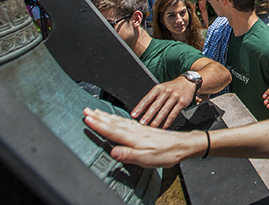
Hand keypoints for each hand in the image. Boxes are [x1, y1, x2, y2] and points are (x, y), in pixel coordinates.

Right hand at [83, 108, 207, 167]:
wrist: (182, 145)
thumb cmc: (166, 153)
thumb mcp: (148, 158)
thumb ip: (130, 155)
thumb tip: (113, 151)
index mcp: (135, 137)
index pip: (112, 130)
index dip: (99, 125)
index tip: (87, 118)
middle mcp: (135, 131)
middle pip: (113, 122)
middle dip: (99, 117)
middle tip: (86, 110)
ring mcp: (139, 129)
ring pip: (119, 121)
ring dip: (106, 116)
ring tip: (95, 111)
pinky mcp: (143, 130)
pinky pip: (126, 122)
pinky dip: (117, 119)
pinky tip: (114, 118)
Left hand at [131, 78, 196, 128]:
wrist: (187, 82)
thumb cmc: (171, 87)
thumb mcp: (160, 89)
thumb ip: (151, 100)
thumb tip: (141, 110)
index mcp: (158, 88)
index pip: (147, 99)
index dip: (139, 107)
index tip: (134, 115)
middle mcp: (166, 92)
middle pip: (155, 106)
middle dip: (148, 115)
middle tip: (142, 123)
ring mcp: (175, 97)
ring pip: (164, 111)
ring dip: (157, 120)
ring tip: (151, 127)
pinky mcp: (182, 103)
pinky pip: (173, 114)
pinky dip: (167, 122)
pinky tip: (163, 127)